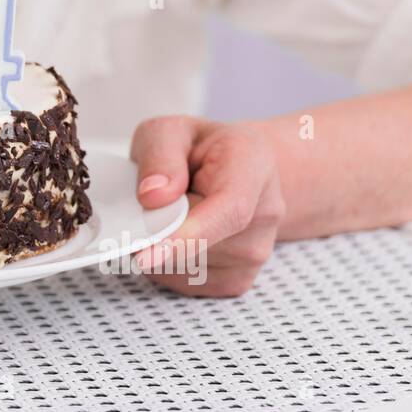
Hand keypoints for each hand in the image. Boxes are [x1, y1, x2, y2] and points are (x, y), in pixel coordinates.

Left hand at [129, 117, 284, 296]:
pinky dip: (165, 264)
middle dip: (156, 228)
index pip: (229, 210)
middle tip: (152, 197)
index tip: (147, 255)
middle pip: (196, 242)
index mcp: (252, 165)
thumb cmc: (200, 149)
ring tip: (175, 211)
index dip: (187, 237)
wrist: (238, 170)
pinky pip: (184, 281)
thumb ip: (159, 156)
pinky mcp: (238, 280)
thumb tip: (153, 198)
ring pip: (184, 265)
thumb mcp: (168, 131)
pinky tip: (177, 235)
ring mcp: (256, 253)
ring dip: (160, 244)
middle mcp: (265, 213)